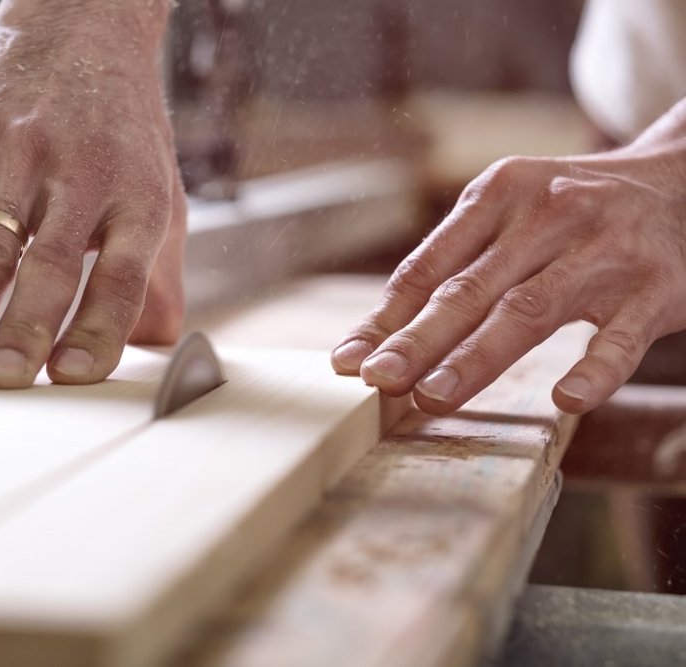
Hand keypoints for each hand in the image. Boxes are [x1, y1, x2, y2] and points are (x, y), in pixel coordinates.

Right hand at [0, 1, 183, 387]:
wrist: (83, 26)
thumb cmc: (121, 128)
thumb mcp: (158, 194)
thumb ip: (156, 272)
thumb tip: (160, 343)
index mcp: (135, 201)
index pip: (122, 278)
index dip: (99, 329)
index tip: (72, 376)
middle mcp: (82, 178)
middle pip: (53, 267)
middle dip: (25, 330)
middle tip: (2, 383)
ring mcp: (23, 153)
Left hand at [332, 98, 685, 414]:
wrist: (682, 181)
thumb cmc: (571, 211)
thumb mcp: (510, 213)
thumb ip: (453, 264)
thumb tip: (379, 332)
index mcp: (498, 194)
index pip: (429, 265)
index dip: (386, 317)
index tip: (348, 360)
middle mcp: (547, 215)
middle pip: (469, 289)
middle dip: (418, 339)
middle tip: (377, 381)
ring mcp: (603, 251)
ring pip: (529, 310)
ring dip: (477, 357)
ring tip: (433, 396)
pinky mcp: (656, 289)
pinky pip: (622, 337)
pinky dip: (595, 369)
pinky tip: (566, 399)